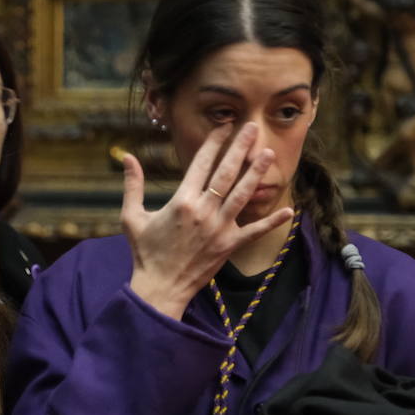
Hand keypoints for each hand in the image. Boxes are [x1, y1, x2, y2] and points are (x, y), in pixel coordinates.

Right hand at [122, 122, 293, 319]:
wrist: (160, 287)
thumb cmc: (145, 252)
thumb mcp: (131, 217)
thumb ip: (132, 185)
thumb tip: (126, 157)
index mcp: (182, 201)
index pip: (201, 164)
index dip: (213, 143)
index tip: (223, 126)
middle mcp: (204, 211)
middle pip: (226, 173)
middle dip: (239, 148)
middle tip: (251, 128)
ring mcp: (220, 228)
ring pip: (242, 195)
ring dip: (256, 173)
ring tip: (268, 153)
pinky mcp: (229, 245)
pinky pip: (254, 231)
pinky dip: (271, 222)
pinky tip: (288, 210)